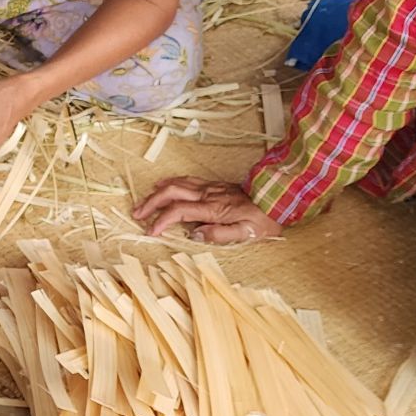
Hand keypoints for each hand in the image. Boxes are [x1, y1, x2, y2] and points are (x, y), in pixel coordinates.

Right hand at [132, 176, 285, 243]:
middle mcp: (208, 195)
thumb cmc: (264, 218)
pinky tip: (163, 185)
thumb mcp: (246, 233)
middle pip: (171, 193)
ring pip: (176, 183)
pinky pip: (187, 180)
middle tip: (137, 214)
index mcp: (213, 208)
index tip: (151, 231)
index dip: (161, 221)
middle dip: (151, 203)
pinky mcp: (214, 185)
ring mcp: (210, 187)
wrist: (279, 197)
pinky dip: (170, 182)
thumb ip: (219, 234)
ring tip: (143, 201)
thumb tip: (195, 235)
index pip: (179, 211)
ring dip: (157, 192)